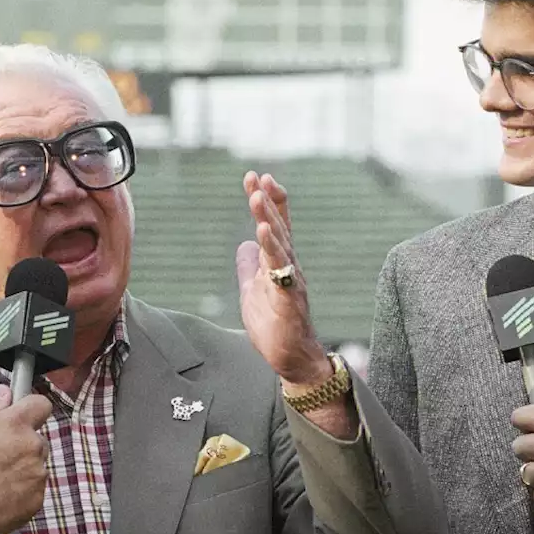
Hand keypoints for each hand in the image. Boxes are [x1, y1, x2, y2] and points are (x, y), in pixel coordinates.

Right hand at [0, 384, 50, 533]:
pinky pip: (34, 490)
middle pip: (37, 439)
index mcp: (16, 424)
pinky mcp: (36, 499)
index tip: (21, 415)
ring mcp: (37, 474)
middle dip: (22, 444)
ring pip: (36, 465)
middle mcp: (33, 446)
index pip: (40, 404)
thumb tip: (4, 393)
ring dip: (22, 469)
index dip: (30, 408)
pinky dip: (22, 491)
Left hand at [234, 171, 328, 386]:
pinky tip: (262, 230)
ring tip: (257, 196)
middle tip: (256, 176)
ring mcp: (290, 280)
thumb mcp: (252, 289)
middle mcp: (288, 265)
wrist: (290, 357)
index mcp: (279, 263)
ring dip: (267, 217)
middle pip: (278, 226)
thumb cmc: (275, 325)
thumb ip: (248, 266)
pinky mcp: (287, 297)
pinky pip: (279, 268)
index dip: (268, 201)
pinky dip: (270, 247)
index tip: (258, 178)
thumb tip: (242, 243)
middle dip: (267, 200)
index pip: (274, 225)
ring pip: (278, 243)